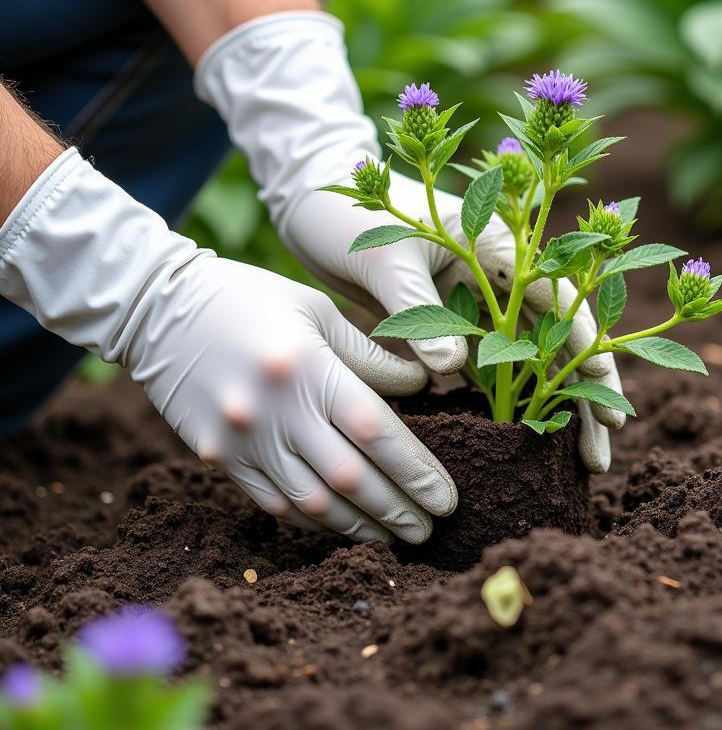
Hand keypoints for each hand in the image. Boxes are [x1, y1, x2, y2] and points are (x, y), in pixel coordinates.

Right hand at [0, 149, 454, 542]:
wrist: (158, 309)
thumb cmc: (250, 298)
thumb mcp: (317, 310)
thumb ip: (369, 356)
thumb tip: (422, 385)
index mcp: (306, 367)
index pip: (376, 432)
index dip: (417, 471)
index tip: (447, 497)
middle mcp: (274, 412)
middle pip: (351, 479)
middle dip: (398, 510)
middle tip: (433, 529)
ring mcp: (242, 442)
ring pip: (313, 503)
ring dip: (361, 528)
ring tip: (397, 539)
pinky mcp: (218, 459)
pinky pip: (274, 504)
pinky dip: (314, 521)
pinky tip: (344, 528)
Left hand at [194, 12, 624, 473]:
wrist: (313, 205)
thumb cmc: (348, 216)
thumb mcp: (385, 257)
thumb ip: (418, 308)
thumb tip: (452, 368)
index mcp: (495, 240)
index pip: (558, 299)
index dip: (589, 352)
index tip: (604, 405)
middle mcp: (498, 273)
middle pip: (558, 339)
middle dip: (583, 395)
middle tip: (596, 458)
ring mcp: (478, 301)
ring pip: (530, 360)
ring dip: (552, 408)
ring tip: (574, 464)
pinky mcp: (452, 325)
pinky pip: (489, 369)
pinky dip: (509, 403)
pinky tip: (522, 442)